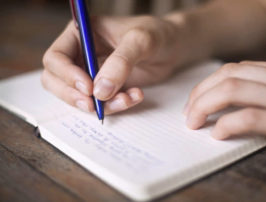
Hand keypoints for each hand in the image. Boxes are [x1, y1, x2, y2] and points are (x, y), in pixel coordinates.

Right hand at [42, 16, 184, 114]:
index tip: (88, 88)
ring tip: (126, 99)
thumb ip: (120, 63)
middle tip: (94, 105)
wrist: (172, 46)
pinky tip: (135, 96)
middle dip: (74, 96)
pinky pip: (101, 103)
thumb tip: (99, 92)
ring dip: (99, 104)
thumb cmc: (156, 34)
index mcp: (80, 34)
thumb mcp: (140, 41)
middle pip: (57, 81)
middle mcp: (81, 54)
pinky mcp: (106, 87)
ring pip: (79, 96)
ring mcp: (92, 72)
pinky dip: (115, 105)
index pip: (56, 57)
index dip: (66, 75)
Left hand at [185, 61, 265, 156]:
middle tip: (189, 112)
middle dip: (201, 93)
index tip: (197, 99)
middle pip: (228, 76)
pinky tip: (218, 133)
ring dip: (205, 105)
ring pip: (233, 90)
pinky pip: (251, 117)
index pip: (237, 69)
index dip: (210, 83)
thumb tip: (241, 99)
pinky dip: (228, 123)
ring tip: (194, 122)